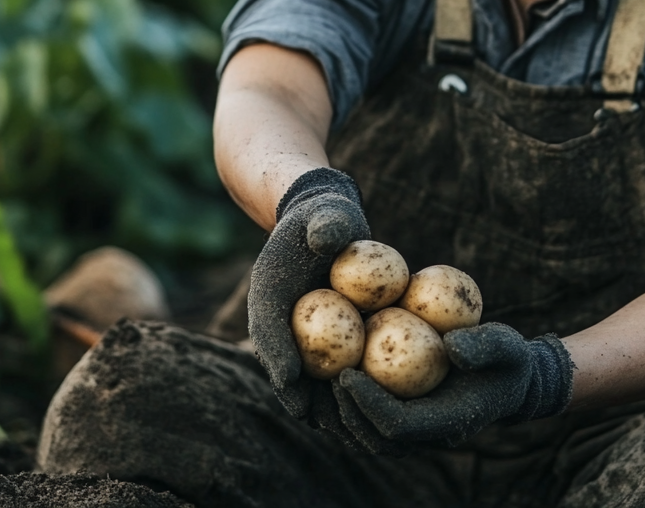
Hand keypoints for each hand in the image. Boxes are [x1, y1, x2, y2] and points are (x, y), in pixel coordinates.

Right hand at [247, 167, 370, 438]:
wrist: (327, 224)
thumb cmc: (326, 217)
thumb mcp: (326, 214)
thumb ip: (327, 225)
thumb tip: (328, 239)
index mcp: (269, 295)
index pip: (268, 331)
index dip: (277, 359)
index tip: (292, 384)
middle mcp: (281, 324)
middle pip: (285, 370)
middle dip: (301, 400)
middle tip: (324, 421)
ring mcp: (302, 339)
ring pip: (308, 384)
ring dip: (324, 408)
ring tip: (351, 429)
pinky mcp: (324, 347)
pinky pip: (331, 378)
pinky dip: (347, 397)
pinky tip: (376, 414)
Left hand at [334, 323, 573, 449]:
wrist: (513, 378)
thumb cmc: (509, 358)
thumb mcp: (506, 345)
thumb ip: (483, 346)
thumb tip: (450, 345)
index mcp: (449, 422)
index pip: (397, 425)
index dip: (368, 405)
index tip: (346, 374)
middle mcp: (430, 434)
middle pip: (376, 438)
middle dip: (346, 412)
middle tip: (326, 377)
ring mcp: (420, 431)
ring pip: (370, 437)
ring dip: (343, 415)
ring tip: (322, 380)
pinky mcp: (411, 418)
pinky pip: (374, 421)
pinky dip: (351, 406)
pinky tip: (335, 376)